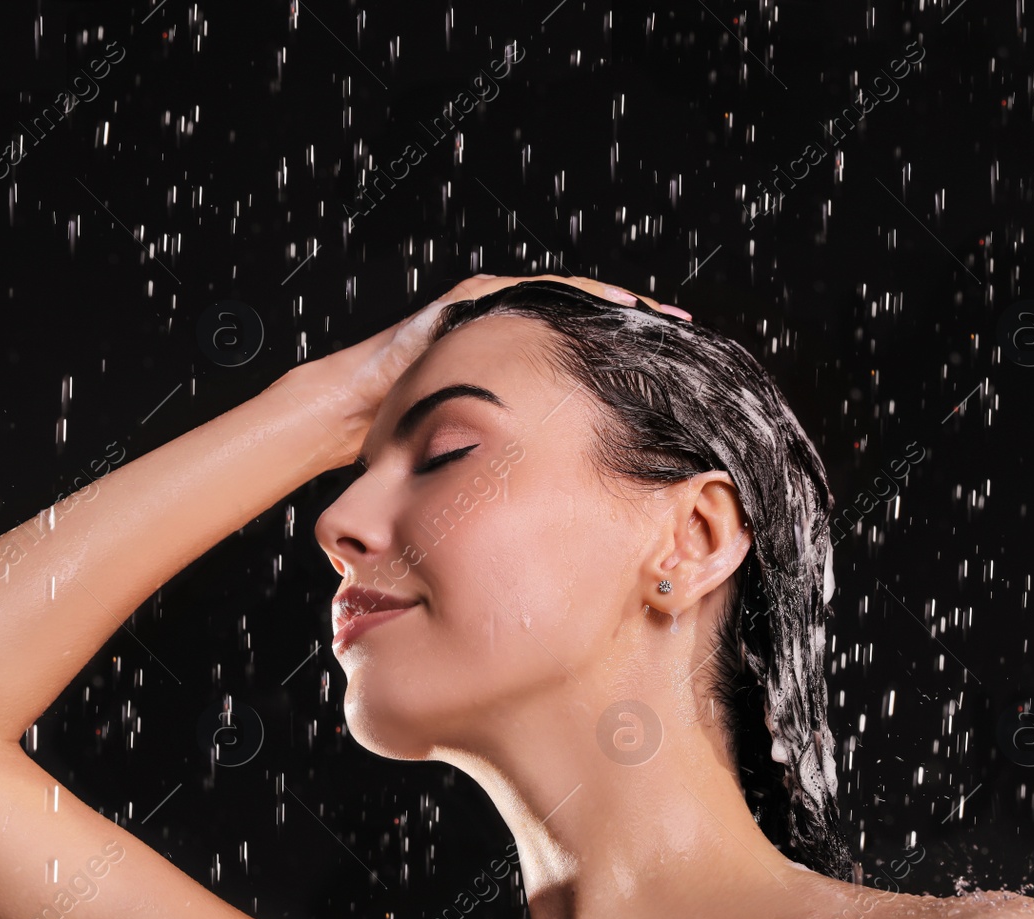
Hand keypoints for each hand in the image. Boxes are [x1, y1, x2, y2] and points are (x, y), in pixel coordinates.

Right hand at [294, 274, 687, 460]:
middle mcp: (503, 340)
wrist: (346, 419)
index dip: (626, 365)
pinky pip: (533, 293)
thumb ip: (518, 468)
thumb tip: (575, 511)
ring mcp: (484, 316)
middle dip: (633, 329)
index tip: (676, 378)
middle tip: (686, 339)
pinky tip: (614, 304)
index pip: (581, 360)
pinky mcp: (466, 305)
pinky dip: (575, 296)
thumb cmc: (407, 448)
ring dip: (613, 307)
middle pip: (581, 325)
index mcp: (511, 374)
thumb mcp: (481, 460)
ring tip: (659, 318)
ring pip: (563, 301)